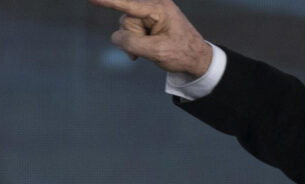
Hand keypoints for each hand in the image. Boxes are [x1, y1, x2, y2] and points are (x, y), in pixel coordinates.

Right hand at [88, 0, 212, 76]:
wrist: (196, 57)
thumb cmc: (181, 53)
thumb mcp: (157, 52)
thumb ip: (132, 44)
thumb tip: (116, 37)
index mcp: (159, 9)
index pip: (128, 5)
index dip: (108, 1)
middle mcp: (153, 5)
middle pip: (126, 21)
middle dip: (134, 38)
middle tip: (153, 47)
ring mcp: (150, 12)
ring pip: (126, 27)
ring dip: (135, 42)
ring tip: (153, 48)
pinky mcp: (147, 19)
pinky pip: (129, 29)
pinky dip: (135, 42)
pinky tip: (145, 50)